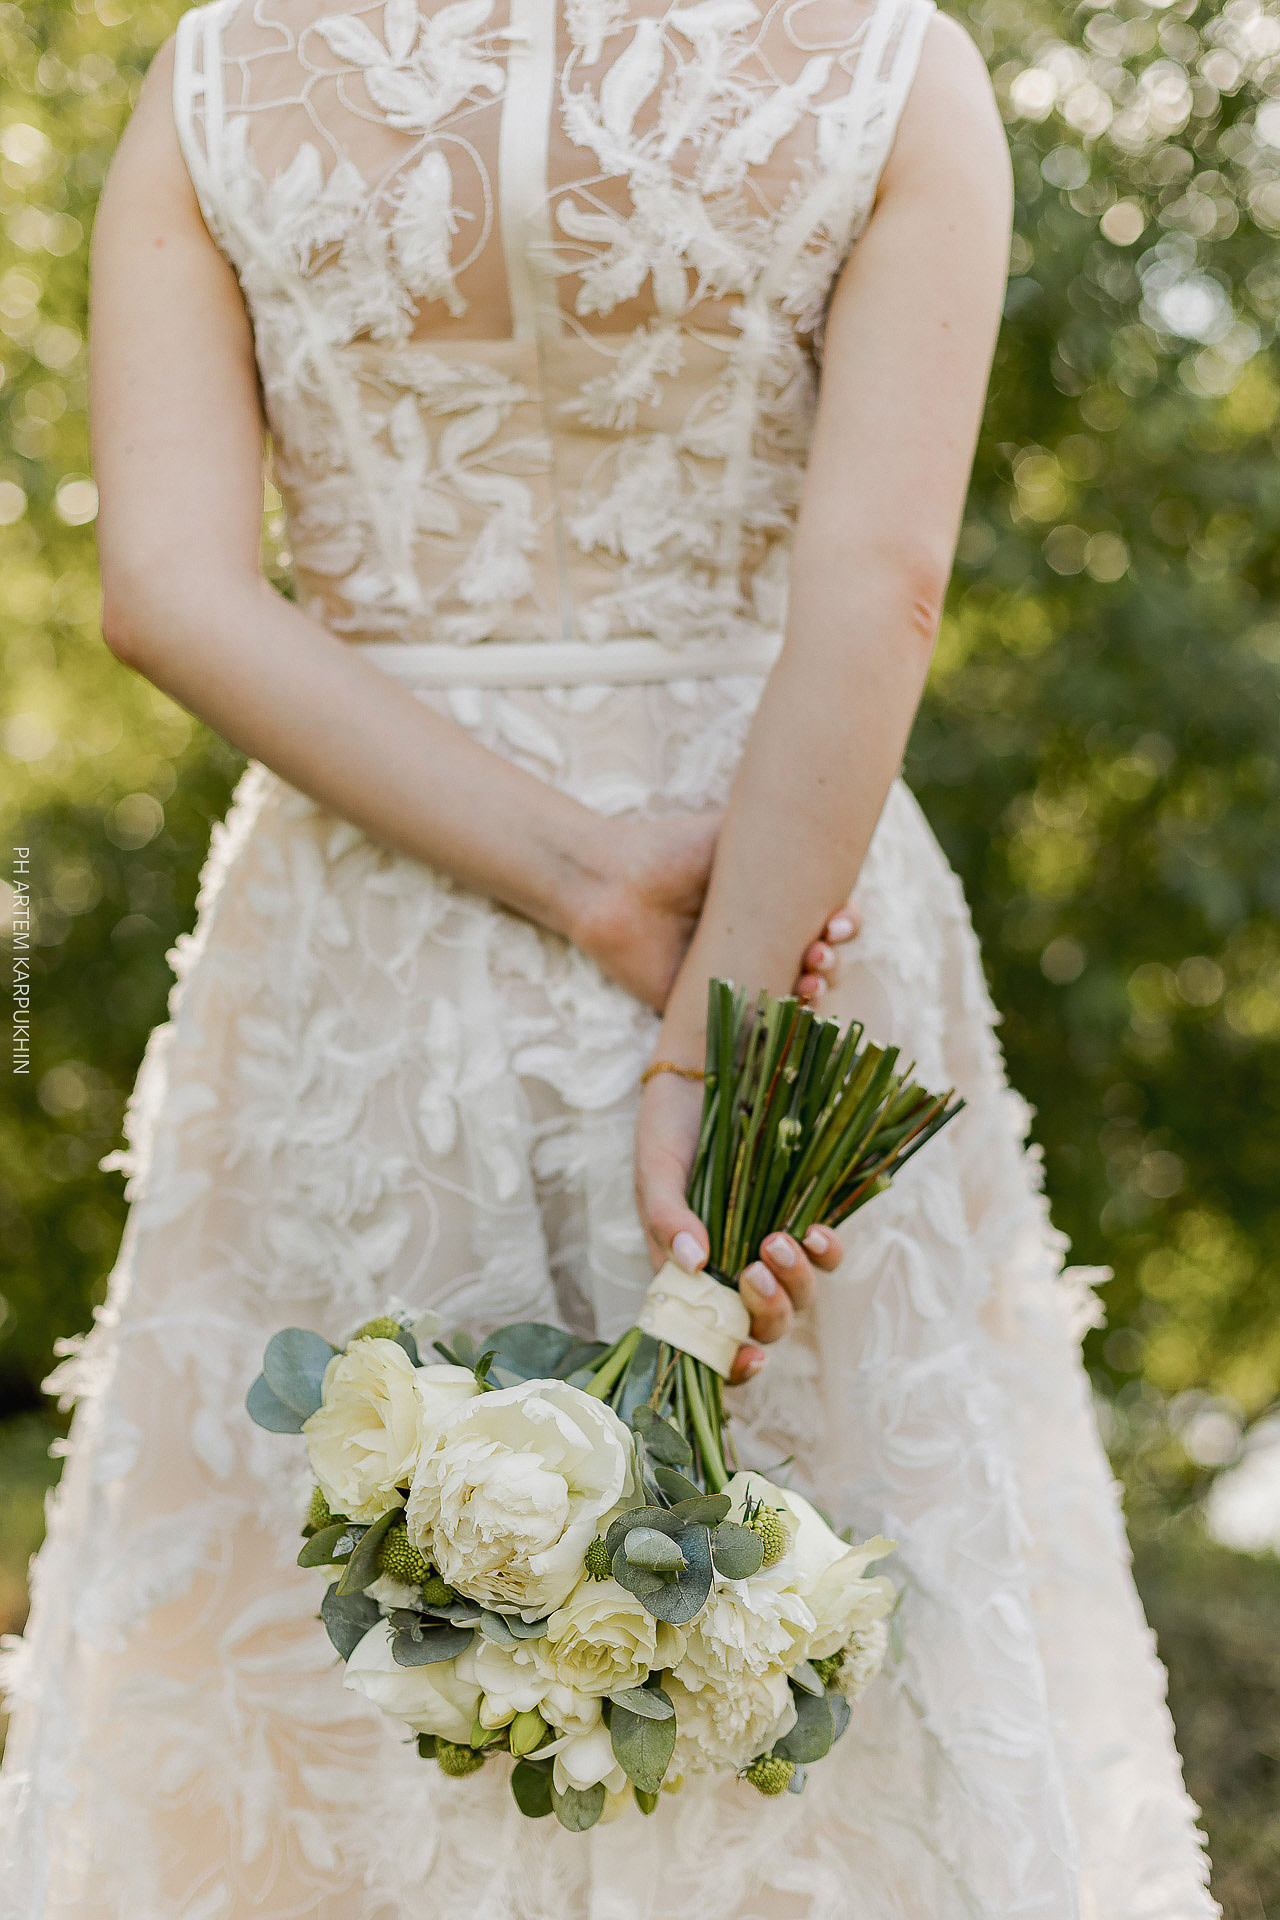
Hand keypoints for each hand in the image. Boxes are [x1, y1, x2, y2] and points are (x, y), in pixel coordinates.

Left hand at [574, 813, 859, 1012]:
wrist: (616, 885)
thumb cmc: (673, 851)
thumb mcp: (735, 833)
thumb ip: (781, 831)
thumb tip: (830, 817)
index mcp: (775, 904)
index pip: (829, 921)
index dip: (846, 925)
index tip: (840, 922)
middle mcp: (763, 942)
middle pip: (821, 963)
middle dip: (832, 964)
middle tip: (820, 953)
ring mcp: (741, 979)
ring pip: (796, 998)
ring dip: (816, 993)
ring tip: (808, 980)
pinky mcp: (712, 1012)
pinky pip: (755, 1029)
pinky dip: (781, 1028)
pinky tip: (791, 1012)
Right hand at [633, 1071, 845, 1384]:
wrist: (710, 1066)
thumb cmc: (670, 1122)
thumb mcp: (655, 1166)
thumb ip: (664, 1214)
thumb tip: (692, 1263)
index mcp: (687, 1274)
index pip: (710, 1340)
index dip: (731, 1363)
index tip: (749, 1357)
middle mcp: (732, 1269)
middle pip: (763, 1325)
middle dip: (767, 1314)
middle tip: (754, 1273)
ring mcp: (769, 1245)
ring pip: (798, 1296)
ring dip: (794, 1282)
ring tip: (777, 1241)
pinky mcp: (802, 1215)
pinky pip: (825, 1253)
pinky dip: (825, 1251)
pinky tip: (815, 1231)